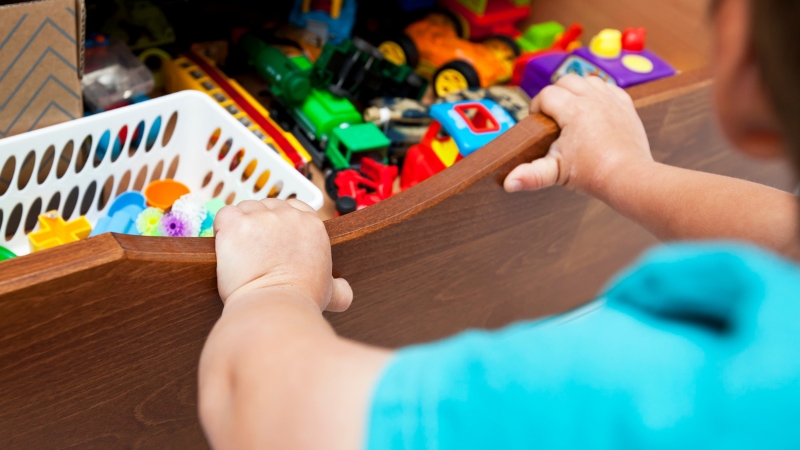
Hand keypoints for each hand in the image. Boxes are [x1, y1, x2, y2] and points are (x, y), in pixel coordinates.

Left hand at [213, 198, 352, 312]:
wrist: (275, 307)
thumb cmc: (300, 301)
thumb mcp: (329, 292)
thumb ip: (339, 287)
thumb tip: (346, 292)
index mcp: (312, 225)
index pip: (293, 207)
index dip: (280, 223)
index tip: (274, 242)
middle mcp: (289, 215)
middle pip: (267, 206)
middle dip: (259, 226)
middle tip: (256, 254)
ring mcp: (262, 217)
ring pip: (245, 209)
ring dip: (240, 228)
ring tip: (242, 254)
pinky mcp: (236, 223)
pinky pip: (224, 216)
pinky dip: (222, 231)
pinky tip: (228, 250)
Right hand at [505, 74, 653, 196]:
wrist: (627, 177)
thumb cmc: (592, 174)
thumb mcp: (556, 173)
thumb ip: (531, 175)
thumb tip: (508, 183)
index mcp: (574, 110)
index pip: (546, 94)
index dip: (537, 106)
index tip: (537, 121)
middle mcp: (593, 98)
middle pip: (566, 80)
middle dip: (556, 94)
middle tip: (553, 115)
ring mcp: (611, 99)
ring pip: (588, 80)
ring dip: (577, 90)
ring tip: (572, 110)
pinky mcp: (625, 105)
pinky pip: (608, 87)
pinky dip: (598, 94)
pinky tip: (593, 110)